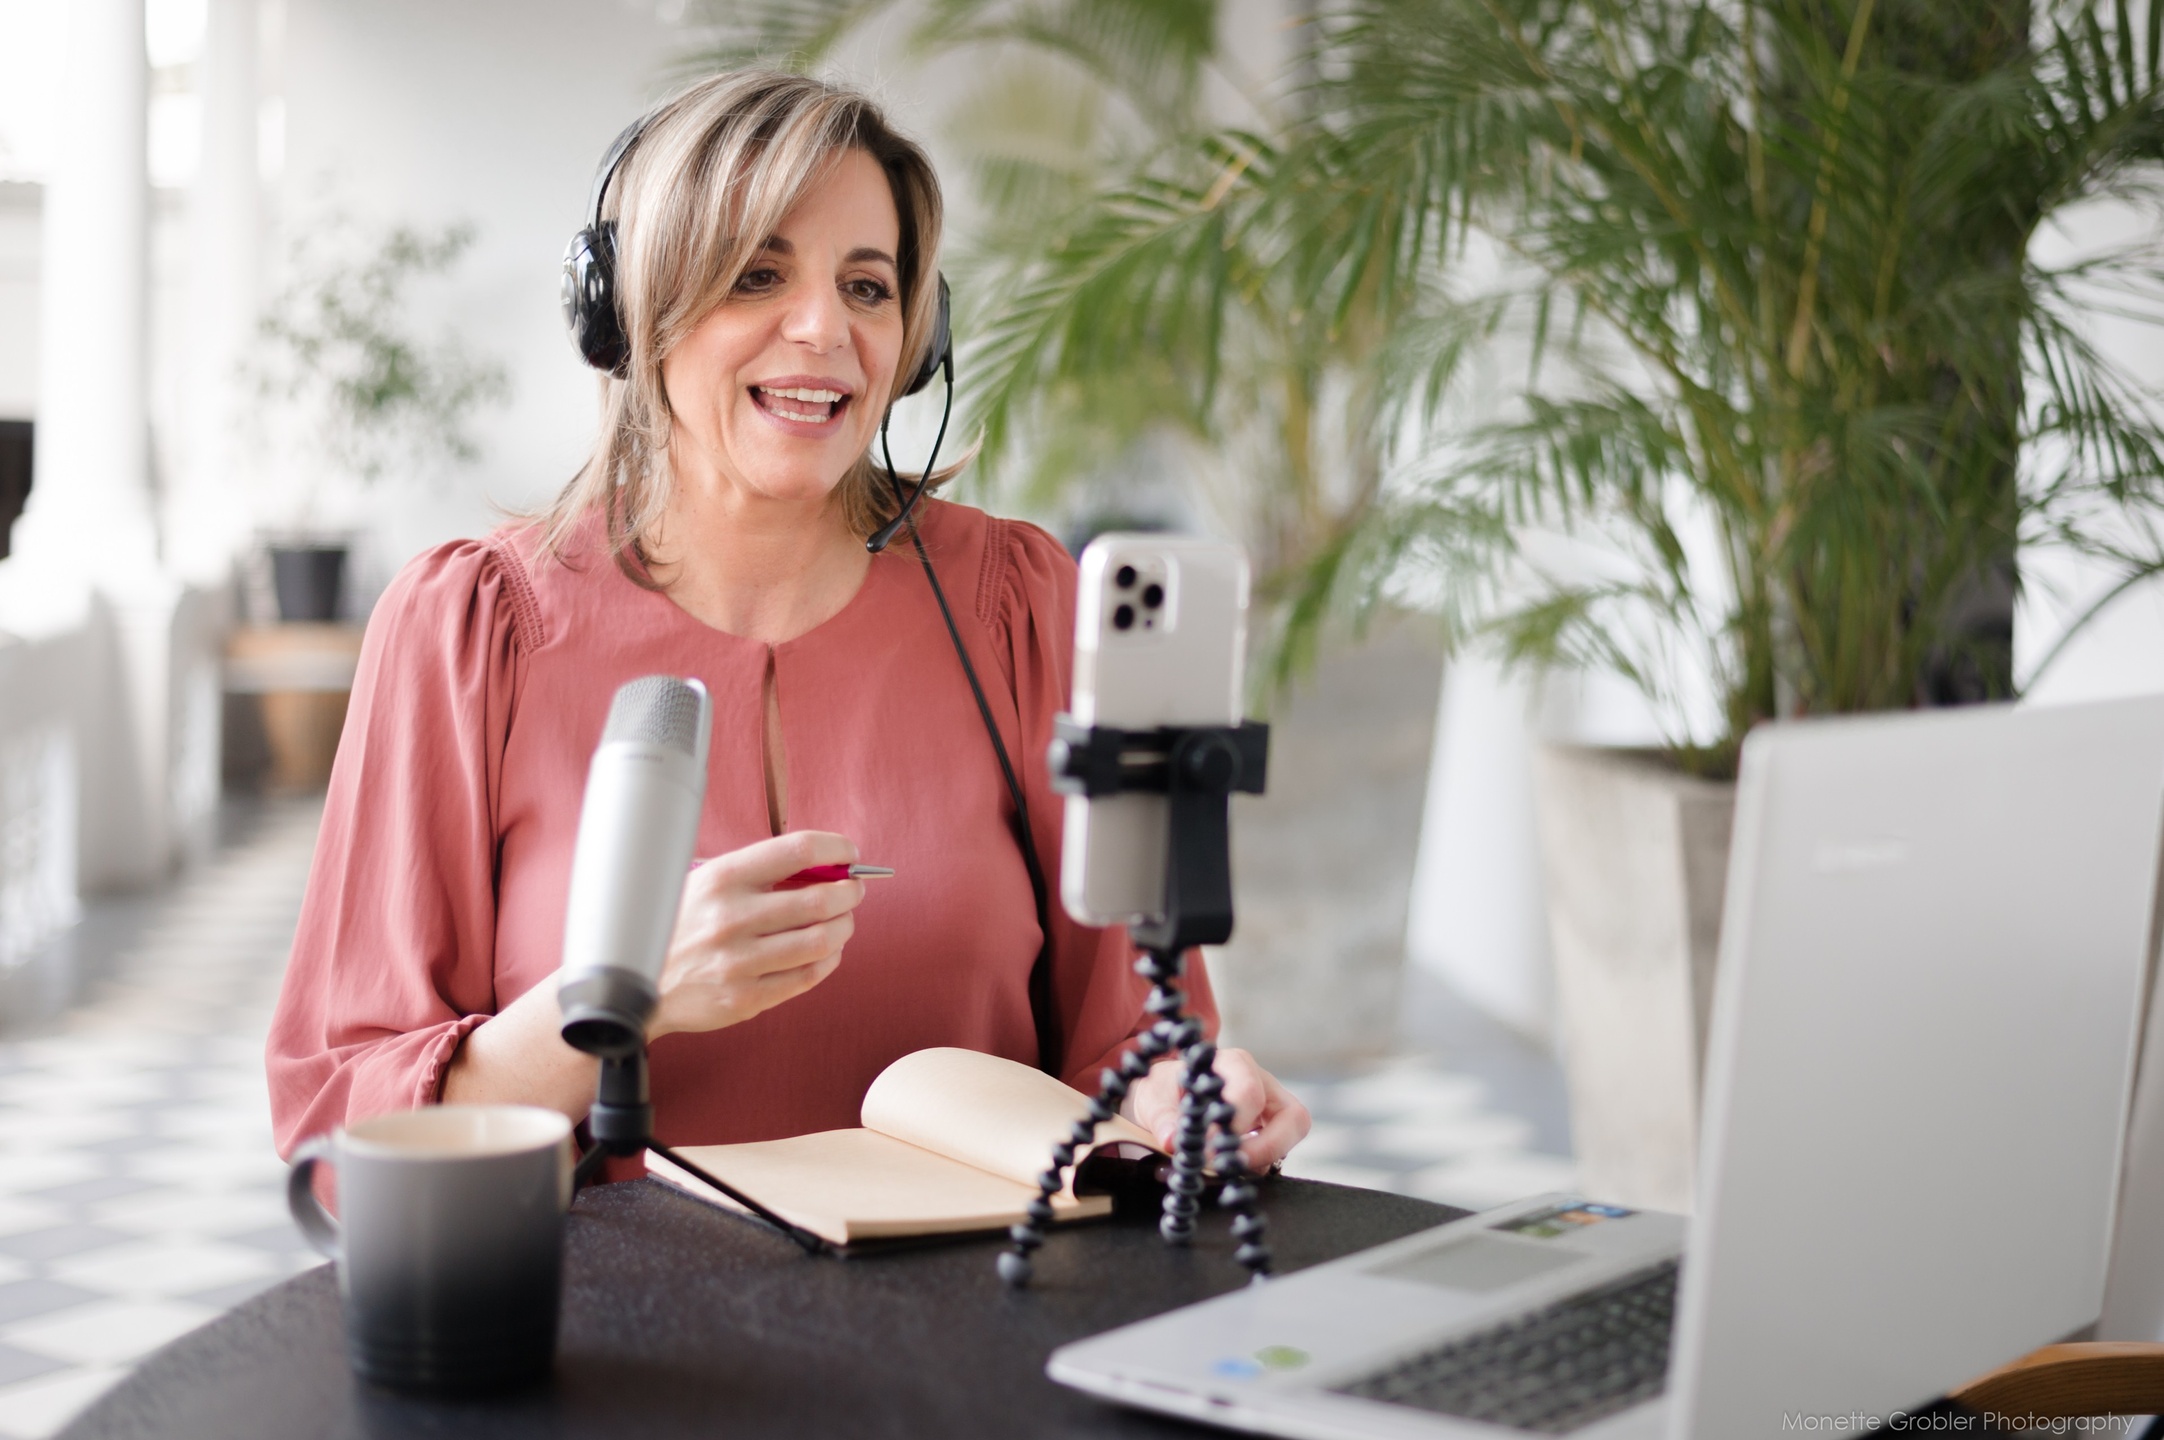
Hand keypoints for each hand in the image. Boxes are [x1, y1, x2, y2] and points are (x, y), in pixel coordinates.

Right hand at [647, 831, 864, 1038]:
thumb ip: (758, 873)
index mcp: (722, 879)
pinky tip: (827, 951)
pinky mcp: (746, 997)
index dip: (836, 849)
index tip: (848, 854)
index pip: (798, 850)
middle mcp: (732, 918)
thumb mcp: (705, 883)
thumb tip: (823, 866)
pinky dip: (830, 959)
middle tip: (853, 891)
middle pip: (820, 899)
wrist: (637, 984)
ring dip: (845, 926)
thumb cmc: (679, 925)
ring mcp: (739, 961)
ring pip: (822, 940)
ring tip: (843, 921)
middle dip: (849, 892)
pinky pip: (808, 975)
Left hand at [1123, 1047, 1310, 1174]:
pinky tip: (1226, 1170)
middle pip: (1293, 1116)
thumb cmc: (1163, 1090)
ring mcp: (1269, 1110)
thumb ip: (1162, 1118)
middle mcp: (1261, 1083)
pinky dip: (1254, 1168)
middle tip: (1230, 1167)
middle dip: (1266, 1148)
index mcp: (1234, 1064)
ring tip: (1223, 1170)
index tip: (1210, 1148)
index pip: (1251, 1092)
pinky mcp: (1267, 1133)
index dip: (1236, 1124)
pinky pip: (1276, 1154)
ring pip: (1291, 1137)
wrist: (1163, 1097)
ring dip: (1260, 1161)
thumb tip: (1172, 1141)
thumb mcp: (1153, 1097)